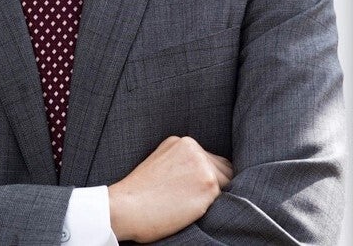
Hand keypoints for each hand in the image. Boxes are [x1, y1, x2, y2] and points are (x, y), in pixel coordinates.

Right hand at [108, 136, 232, 242]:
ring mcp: (202, 163)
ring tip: (189, 205)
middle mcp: (193, 147)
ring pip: (226, 183)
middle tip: (191, 201)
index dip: (205, 177)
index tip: (192, 191)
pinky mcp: (208, 183)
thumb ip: (183, 163)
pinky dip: (212, 208)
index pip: (209, 159)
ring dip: (214, 196)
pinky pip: (223, 198)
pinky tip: (190, 210)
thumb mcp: (161, 165)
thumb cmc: (141, 194)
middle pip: (222, 169)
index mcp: (181, 142)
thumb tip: (205, 174)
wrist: (127, 207)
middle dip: (214, 185)